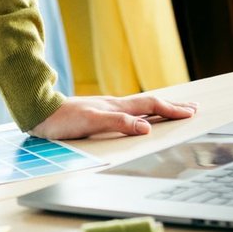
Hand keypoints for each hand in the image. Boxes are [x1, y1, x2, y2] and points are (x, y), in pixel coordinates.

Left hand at [30, 92, 197, 139]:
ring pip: (140, 106)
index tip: (191, 112)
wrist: (40, 112)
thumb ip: (119, 123)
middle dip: (172, 106)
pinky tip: (139, 117)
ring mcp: (107, 108)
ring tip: (173, 110)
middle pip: (149, 103)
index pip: (151, 106)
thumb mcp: (93, 122)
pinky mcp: (98, 114)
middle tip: (192, 108)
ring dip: (159, 108)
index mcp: (117, 106)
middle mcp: (114, 105)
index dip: (171, 110)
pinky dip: (143, 113)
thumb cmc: (64, 119)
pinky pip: (129, 112)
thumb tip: (147, 128)